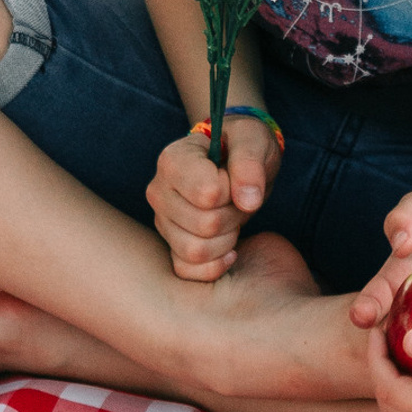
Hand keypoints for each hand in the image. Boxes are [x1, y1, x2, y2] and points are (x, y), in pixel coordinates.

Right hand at [146, 114, 281, 279]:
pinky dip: (215, 265)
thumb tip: (249, 201)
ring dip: (227, 239)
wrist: (236, 161)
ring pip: (196, 251)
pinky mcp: (170, 245)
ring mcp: (162, 221)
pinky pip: (188, 271)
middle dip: (234, 214)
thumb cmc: (241, 145)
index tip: (233, 175)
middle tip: (237, 198)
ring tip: (232, 217)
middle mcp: (159, 191)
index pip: (207, 193)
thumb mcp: (253, 140)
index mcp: (172, 160)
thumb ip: (250, 163)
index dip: (231, 189)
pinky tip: (229, 248)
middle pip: (205, 224)